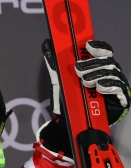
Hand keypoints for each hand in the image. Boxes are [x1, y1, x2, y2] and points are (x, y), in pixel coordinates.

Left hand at [37, 39, 129, 162]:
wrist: (76, 122)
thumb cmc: (72, 98)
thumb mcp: (60, 79)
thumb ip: (55, 63)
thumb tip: (47, 45)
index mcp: (98, 65)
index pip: (103, 50)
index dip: (98, 46)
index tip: (88, 46)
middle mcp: (109, 73)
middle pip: (107, 60)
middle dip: (92, 63)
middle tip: (78, 70)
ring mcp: (116, 85)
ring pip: (112, 72)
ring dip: (97, 74)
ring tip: (85, 81)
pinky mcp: (121, 98)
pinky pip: (119, 88)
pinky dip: (108, 86)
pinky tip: (99, 87)